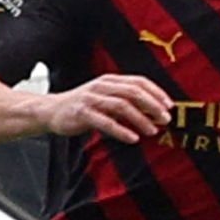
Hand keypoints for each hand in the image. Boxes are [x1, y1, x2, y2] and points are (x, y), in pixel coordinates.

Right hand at [42, 75, 171, 142]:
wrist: (50, 111)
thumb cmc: (81, 107)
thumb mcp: (104, 99)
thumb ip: (125, 103)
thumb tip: (152, 113)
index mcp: (110, 80)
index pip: (139, 82)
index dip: (156, 93)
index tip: (169, 106)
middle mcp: (102, 86)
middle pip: (133, 92)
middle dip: (152, 106)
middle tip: (165, 119)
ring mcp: (91, 99)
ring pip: (121, 106)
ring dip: (140, 119)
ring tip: (152, 131)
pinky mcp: (82, 113)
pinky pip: (105, 122)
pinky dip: (121, 130)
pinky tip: (132, 138)